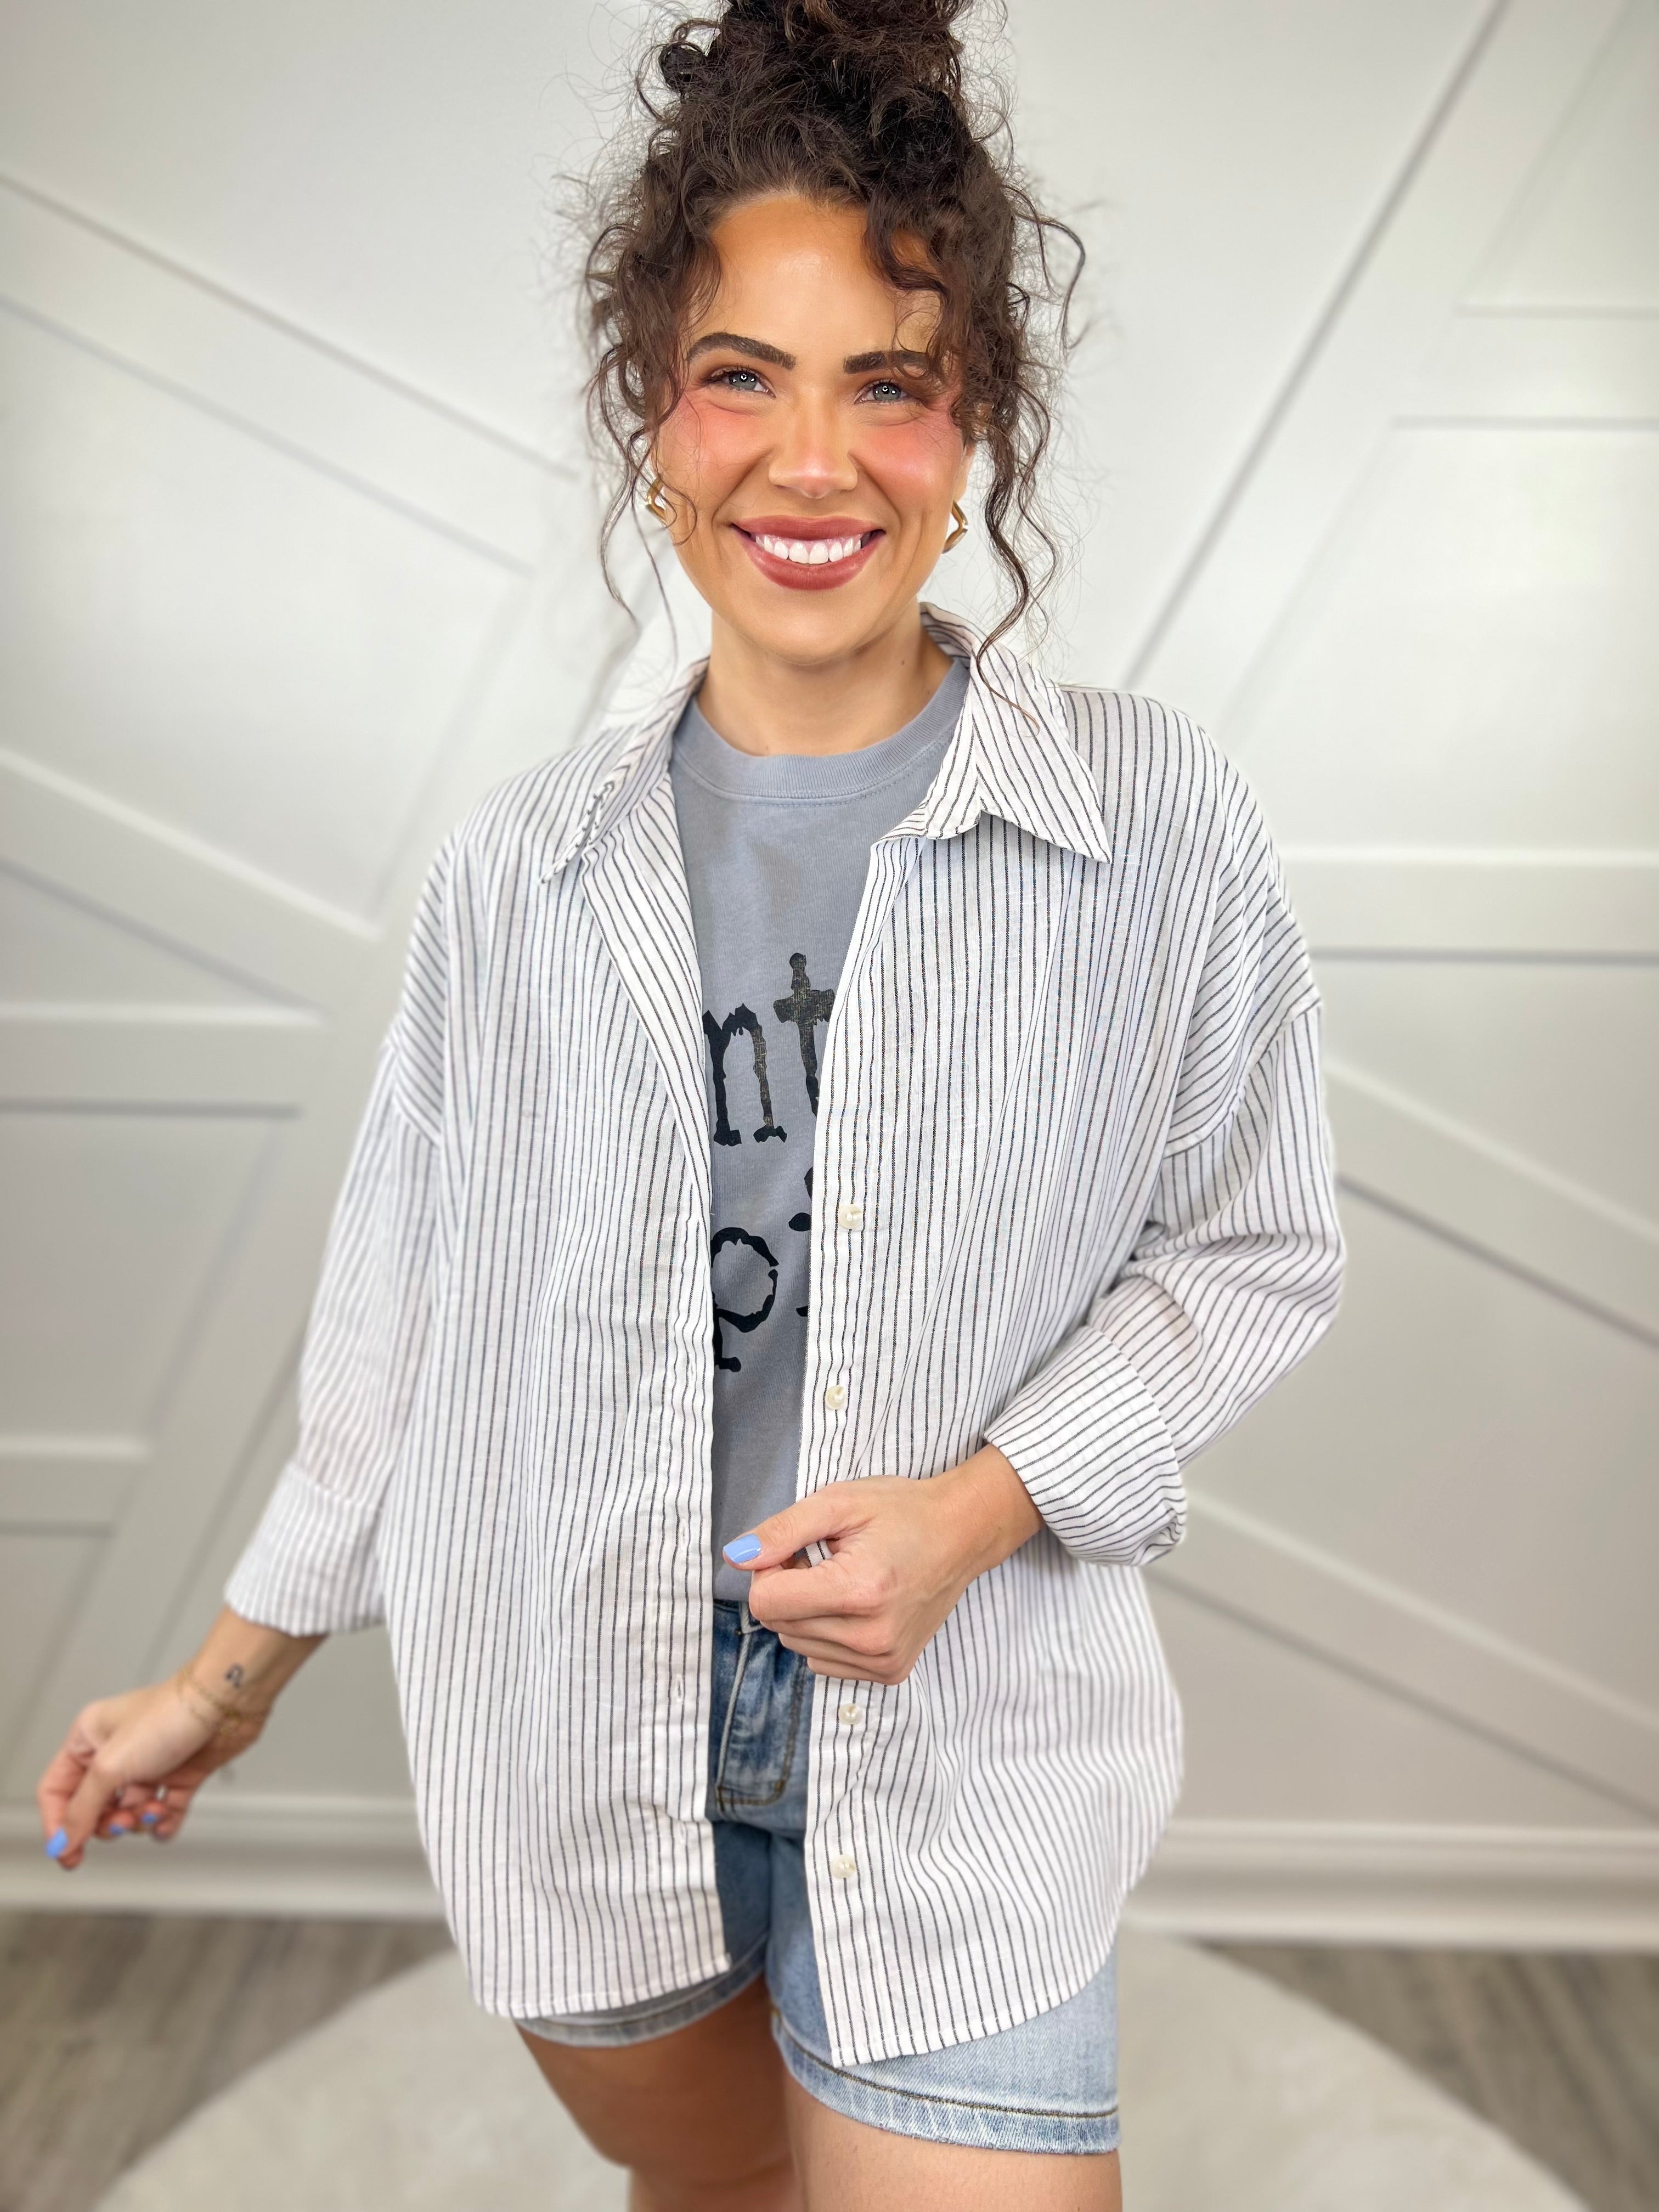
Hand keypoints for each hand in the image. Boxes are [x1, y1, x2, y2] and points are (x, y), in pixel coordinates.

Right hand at [35, 1673, 267, 1869]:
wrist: (225, 1703)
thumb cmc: (168, 1716)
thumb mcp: (111, 1767)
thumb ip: (83, 1810)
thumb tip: (61, 1844)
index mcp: (89, 1738)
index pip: (57, 1789)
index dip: (58, 1824)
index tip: (66, 1854)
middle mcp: (116, 1751)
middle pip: (94, 1807)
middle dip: (108, 1822)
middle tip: (124, 1821)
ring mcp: (149, 1763)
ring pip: (129, 1812)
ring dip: (140, 1820)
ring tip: (156, 1808)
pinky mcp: (179, 1774)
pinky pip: (163, 1812)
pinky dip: (165, 1822)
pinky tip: (168, 1819)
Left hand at [734, 1444, 1040, 1682]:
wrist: (961, 1534)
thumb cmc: (900, 1512)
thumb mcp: (838, 1502)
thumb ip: (782, 1530)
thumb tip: (735, 1557)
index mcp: (859, 1591)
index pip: (766, 1602)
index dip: (770, 1569)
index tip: (799, 1549)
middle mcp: (872, 1637)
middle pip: (779, 1624)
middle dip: (788, 1589)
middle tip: (826, 1560)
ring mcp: (883, 1661)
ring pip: (797, 1645)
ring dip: (807, 1613)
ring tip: (844, 1580)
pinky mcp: (890, 1673)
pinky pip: (823, 1661)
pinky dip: (826, 1634)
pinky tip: (857, 1606)